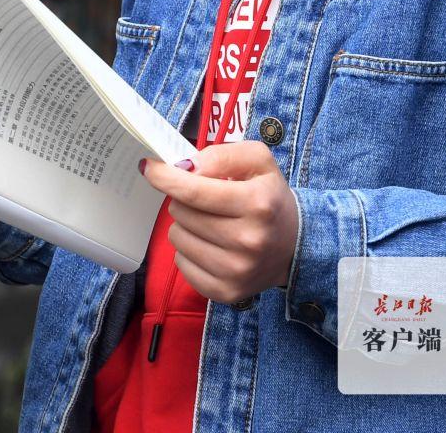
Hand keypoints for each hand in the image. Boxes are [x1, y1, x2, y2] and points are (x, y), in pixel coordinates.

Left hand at [142, 142, 298, 303]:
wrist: (296, 245)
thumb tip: (184, 167)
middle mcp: (249, 241)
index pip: (193, 191)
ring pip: (177, 237)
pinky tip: (211, 246)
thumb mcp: (257, 161)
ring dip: (186, 226)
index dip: (164, 177)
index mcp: (257, 204)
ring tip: (211, 223)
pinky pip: (181, 264)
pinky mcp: (227, 292)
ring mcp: (238, 271)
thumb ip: (221, 155)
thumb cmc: (268, 197)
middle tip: (205, 202)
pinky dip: (189, 251)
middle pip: (181, 212)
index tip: (149, 167)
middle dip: (184, 200)